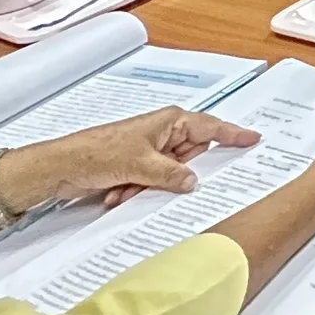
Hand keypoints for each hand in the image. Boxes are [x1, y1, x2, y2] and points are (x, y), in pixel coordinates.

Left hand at [2, 106, 260, 211]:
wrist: (59, 168)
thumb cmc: (98, 153)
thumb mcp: (141, 165)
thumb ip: (172, 174)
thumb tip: (194, 182)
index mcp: (170, 121)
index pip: (211, 127)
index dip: (233, 134)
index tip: (255, 138)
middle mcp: (163, 134)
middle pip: (190, 157)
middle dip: (174, 176)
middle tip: (151, 182)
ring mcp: (149, 151)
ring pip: (170, 175)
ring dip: (148, 188)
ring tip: (124, 189)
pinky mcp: (135, 167)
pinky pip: (151, 183)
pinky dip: (136, 191)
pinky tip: (116, 193)